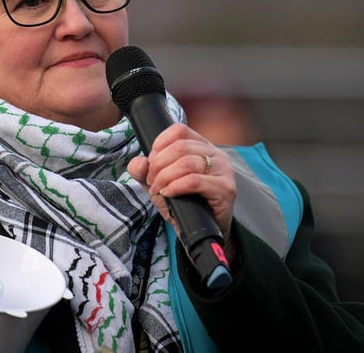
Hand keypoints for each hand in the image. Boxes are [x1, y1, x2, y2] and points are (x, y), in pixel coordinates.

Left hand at [127, 123, 236, 246]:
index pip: (179, 130)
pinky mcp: (225, 189)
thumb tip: (138, 163)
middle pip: (180, 146)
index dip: (160, 143)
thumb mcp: (159, 184)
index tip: (151, 162)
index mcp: (203, 146)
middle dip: (159, 164)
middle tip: (152, 181)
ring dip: (165, 176)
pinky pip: (195, 181)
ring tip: (158, 189)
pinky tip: (169, 193)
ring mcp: (224, 171)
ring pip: (187, 163)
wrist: (201, 232)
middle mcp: (217, 155)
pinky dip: (176, 186)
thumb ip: (144, 172)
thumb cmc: (184, 204)